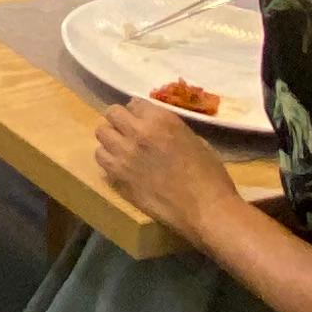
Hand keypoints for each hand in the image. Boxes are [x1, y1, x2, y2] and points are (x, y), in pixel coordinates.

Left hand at [91, 96, 243, 245]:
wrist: (205, 209)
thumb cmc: (209, 175)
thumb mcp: (195, 140)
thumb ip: (170, 128)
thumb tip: (156, 127)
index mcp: (160, 120)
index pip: (134, 102)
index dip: (138, 112)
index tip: (142, 120)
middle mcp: (137, 133)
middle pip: (112, 114)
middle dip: (120, 120)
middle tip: (129, 131)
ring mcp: (123, 155)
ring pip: (101, 135)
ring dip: (112, 139)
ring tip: (123, 149)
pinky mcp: (117, 177)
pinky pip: (101, 159)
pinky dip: (109, 159)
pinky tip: (122, 167)